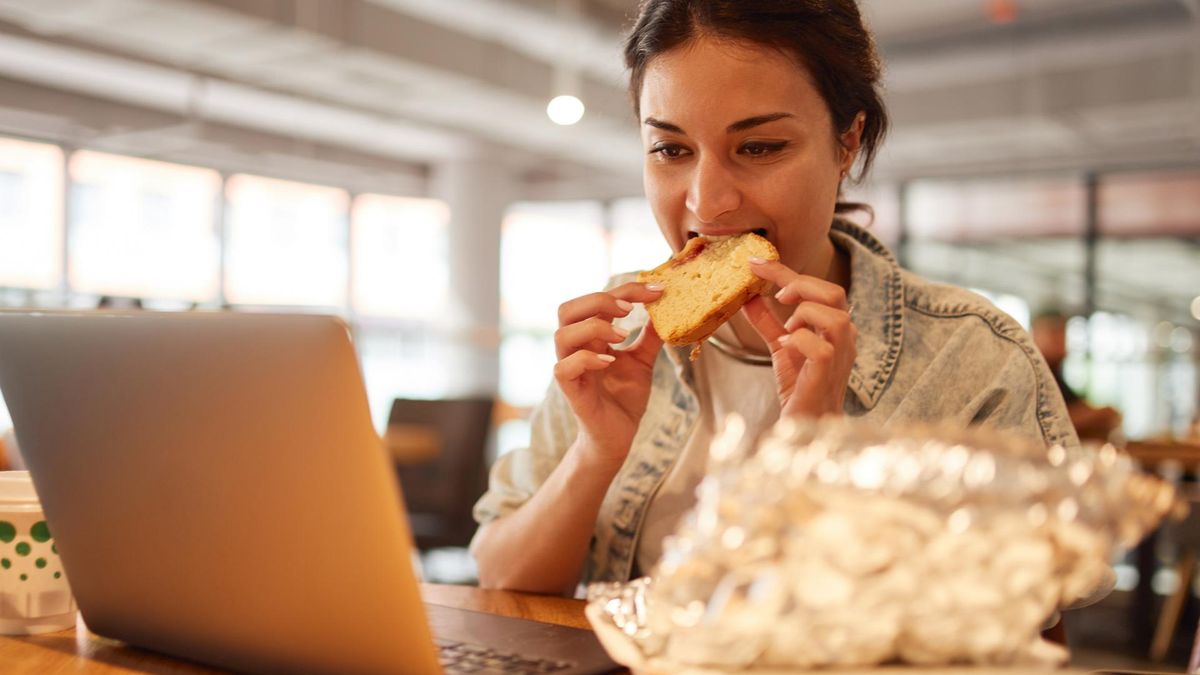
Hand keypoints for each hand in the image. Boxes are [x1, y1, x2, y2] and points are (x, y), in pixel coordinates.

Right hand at [553, 282, 663, 462]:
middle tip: (630, 308)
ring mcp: (570, 369)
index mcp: (590, 337)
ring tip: (624, 334)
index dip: (627, 289)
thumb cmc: (624, 398)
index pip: (598, 301)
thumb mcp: (643, 362)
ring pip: (562, 334)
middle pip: (567, 309)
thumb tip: (666, 310)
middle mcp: (576, 348)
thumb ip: (650, 337)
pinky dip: (587, 359)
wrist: (617, 437)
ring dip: (594, 327)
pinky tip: (611, 361)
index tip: (658, 290)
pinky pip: (564, 368)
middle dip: (599, 300)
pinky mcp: (571, 391)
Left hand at [741, 259, 855, 416]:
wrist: (805, 425)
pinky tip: (785, 347)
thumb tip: (747, 296)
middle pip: (835, 293)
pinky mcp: (828, 375)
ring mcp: (840, 356)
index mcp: (835, 326)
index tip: (756, 263)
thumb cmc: (801, 386)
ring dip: (804, 315)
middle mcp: (844, 338)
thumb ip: (767, 321)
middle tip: (778, 297)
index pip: (819, 288)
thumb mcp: (780, 345)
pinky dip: (799, 341)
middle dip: (801, 286)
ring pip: (835, 317)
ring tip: (787, 330)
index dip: (786, 272)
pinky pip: (822, 348)